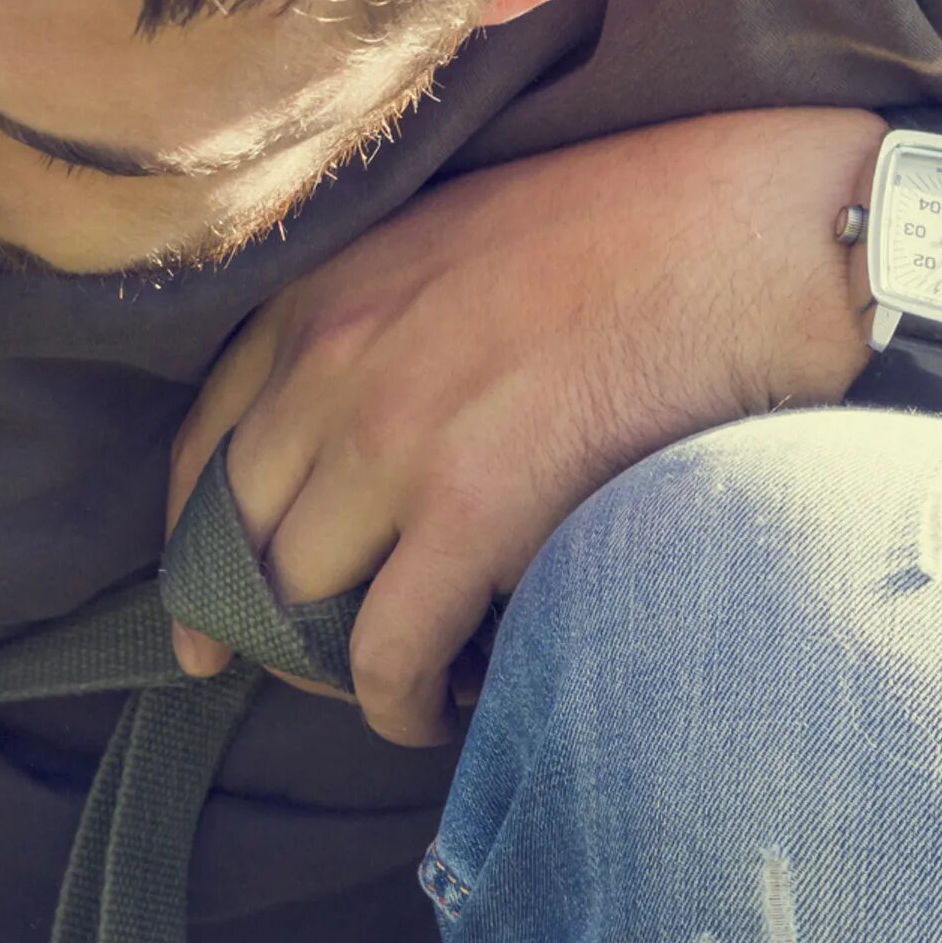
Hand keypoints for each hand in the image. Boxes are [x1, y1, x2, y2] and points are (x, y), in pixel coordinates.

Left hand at [166, 107, 880, 746]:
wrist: (752, 229)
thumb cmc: (627, 234)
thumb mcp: (445, 249)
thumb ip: (373, 335)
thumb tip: (345, 458)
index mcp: (314, 298)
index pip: (200, 453)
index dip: (189, 554)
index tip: (196, 623)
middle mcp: (328, 364)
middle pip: (239, 539)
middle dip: (264, 626)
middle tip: (318, 673)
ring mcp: (392, 435)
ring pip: (300, 602)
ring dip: (335, 668)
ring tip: (399, 686)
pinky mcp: (474, 505)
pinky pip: (389, 649)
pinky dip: (398, 704)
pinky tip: (437, 712)